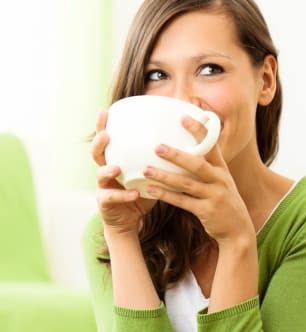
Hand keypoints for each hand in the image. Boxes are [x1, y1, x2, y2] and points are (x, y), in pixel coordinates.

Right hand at [90, 109, 155, 234]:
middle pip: (97, 153)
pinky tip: (134, 194)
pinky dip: (123, 196)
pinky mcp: (106, 204)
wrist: (130, 221)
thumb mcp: (150, 174)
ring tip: (117, 168)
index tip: (106, 110)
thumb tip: (183, 142)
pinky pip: (112, 198)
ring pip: (100, 175)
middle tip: (106, 135)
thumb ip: (158, 160)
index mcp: (116, 160)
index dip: (103, 125)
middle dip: (99, 143)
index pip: (107, 140)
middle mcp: (106, 171)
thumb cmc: (141, 193)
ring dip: (108, 170)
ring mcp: (103, 187)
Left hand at [142, 116, 253, 243]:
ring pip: (186, 184)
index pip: (211, 146)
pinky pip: (182, 202)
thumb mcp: (221, 181)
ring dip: (165, 176)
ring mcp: (214, 196)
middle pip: (197, 164)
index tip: (184, 117)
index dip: (199, 131)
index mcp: (222, 169)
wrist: (238, 230)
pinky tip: (150, 190)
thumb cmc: (223, 202)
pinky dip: (166, 195)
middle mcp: (220, 180)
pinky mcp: (206, 212)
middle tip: (157, 146)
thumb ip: (206, 168)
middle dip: (176, 155)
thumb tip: (183, 151)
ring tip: (146, 169)